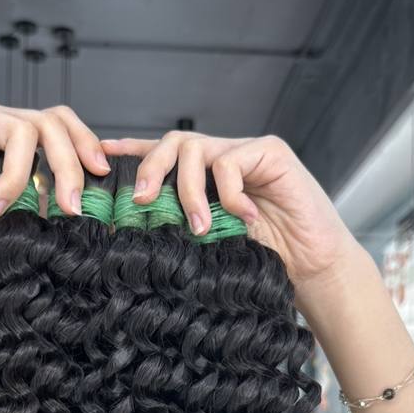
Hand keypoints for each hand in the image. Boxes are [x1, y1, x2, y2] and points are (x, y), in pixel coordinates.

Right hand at [0, 93, 110, 268]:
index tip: (101, 176)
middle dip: (68, 166)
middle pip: (50, 123)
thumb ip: (39, 203)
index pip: (60, 125)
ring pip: (21, 128)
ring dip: (19, 176)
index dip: (85, 144)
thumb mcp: (8, 216)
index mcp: (11, 140)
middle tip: (69, 206)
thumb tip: (86, 209)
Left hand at [101, 132, 368, 310]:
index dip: (132, 153)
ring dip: (188, 190)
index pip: (163, 157)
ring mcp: (246, 151)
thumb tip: (137, 226)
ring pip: (196, 149)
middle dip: (150, 169)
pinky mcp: (270, 152)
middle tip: (141, 202)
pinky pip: (230, 162)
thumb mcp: (211, 244)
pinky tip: (244, 218)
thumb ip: (182, 225)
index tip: (102, 157)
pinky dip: (229, 193)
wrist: (312, 269)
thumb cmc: (264, 260)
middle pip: (173, 143)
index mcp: (204, 178)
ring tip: (200, 227)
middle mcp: (222, 158)